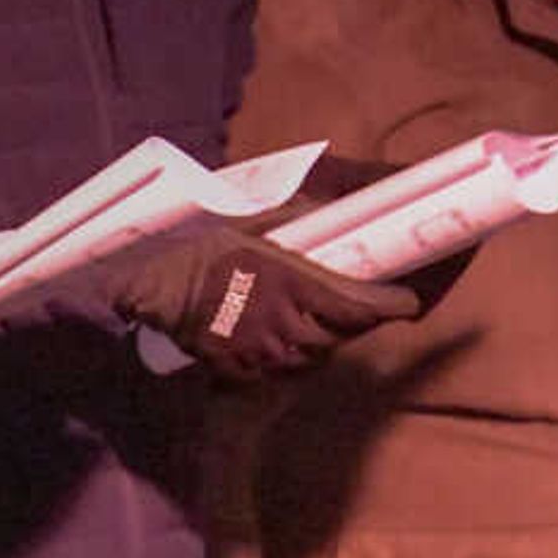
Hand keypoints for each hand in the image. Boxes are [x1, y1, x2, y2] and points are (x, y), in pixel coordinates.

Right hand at [118, 234, 417, 381]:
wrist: (149, 284)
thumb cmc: (198, 246)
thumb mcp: (249, 219)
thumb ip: (291, 211)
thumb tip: (327, 186)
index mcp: (291, 283)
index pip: (358, 306)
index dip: (391, 306)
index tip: (408, 302)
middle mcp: (284, 324)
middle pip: (340, 336)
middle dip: (355, 323)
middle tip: (363, 308)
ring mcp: (262, 353)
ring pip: (313, 358)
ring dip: (324, 342)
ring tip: (320, 322)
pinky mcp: (240, 370)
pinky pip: (281, 372)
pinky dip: (291, 358)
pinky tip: (284, 341)